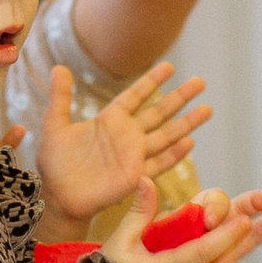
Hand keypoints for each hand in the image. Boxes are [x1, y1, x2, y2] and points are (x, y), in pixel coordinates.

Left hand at [33, 62, 209, 223]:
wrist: (57, 196)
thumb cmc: (54, 163)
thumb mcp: (54, 125)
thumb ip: (60, 97)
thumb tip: (58, 67)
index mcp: (110, 120)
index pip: (136, 96)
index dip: (151, 81)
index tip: (169, 66)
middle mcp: (127, 136)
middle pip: (159, 112)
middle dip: (179, 98)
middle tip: (200, 82)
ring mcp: (133, 156)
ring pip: (166, 136)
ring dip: (186, 124)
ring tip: (207, 109)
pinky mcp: (135, 177)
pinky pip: (158, 163)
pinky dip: (174, 155)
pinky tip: (189, 142)